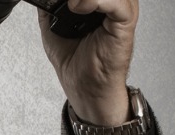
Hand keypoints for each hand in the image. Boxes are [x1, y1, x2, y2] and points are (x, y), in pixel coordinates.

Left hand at [38, 0, 138, 125]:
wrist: (85, 87)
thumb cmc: (75, 61)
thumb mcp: (51, 26)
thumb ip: (48, 6)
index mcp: (98, 1)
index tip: (59, 1)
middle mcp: (112, 2)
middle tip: (66, 3)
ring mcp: (121, 9)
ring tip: (70, 5)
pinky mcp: (126, 21)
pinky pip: (117, 3)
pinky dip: (94, 1)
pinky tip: (78, 8)